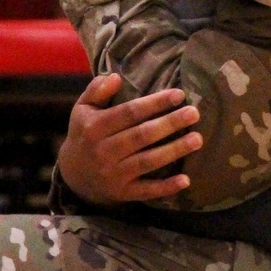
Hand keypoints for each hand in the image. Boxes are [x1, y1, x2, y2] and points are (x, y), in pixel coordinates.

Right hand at [57, 73, 202, 204]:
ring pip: (147, 161)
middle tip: (194, 113)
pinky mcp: (122, 193)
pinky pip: (146, 191)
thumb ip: (96, 90)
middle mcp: (104, 151)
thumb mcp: (82, 109)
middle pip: (142, 135)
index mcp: (95, 127)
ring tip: (197, 139)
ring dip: (174, 151)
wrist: (73, 175)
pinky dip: (166, 187)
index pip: (129, 113)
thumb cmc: (85, 135)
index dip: (155, 103)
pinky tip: (186, 180)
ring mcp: (113, 174)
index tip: (179, 95)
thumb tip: (115, 76)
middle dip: (170, 124)